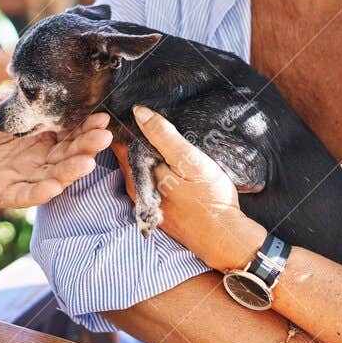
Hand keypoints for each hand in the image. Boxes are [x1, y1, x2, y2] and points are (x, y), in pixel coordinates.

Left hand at [0, 91, 112, 209]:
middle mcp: (40, 157)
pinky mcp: (8, 194)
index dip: (87, 126)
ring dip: (72, 170)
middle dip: (87, 146)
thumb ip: (21, 101)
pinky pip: (28, 194)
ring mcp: (26, 177)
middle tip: (103, 137)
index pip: (70, 131)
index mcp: (42, 135)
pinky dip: (42, 191)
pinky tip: (55, 185)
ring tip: (87, 162)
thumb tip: (45, 83)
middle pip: (69, 154)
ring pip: (55, 175)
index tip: (102, 117)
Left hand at [113, 105, 257, 271]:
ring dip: (144, 151)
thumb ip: (162, 136)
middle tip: (147, 114)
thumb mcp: (188, 160)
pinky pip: (149, 179)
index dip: (122, 123)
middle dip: (132, 135)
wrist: (223, 235)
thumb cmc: (209, 198)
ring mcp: (146, 198)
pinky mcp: (158, 205)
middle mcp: (136, 187)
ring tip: (159, 133)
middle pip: (126, 153)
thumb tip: (138, 112)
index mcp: (137, 173)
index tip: (130, 107)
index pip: (118, 141)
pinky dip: (154, 166)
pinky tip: (167, 159)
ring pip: (138, 166)